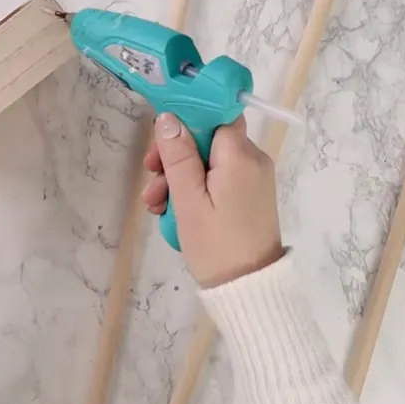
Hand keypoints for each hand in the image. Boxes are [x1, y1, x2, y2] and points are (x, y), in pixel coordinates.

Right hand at [140, 113, 282, 287]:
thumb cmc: (216, 245)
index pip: (216, 114)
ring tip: (157, 205)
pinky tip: (175, 210)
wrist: (249, 289)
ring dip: (180, 177)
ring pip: (209, 161)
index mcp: (240, 156)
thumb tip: (167, 117)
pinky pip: (219, 179)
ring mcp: (253, 179)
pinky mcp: (250, 196)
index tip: (161, 141)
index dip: (186, 120)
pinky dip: (196, 189)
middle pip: (208, 139)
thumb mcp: (188, 200)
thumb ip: (178, 156)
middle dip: (175, 156)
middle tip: (151, 180)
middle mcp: (253, 160)